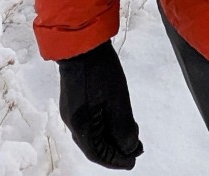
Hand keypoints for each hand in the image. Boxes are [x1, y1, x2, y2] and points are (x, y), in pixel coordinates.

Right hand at [58, 40, 143, 168]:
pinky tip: (116, 126)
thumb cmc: (100, 71)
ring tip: (131, 140)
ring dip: (111, 141)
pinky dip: (104, 131)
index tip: (132, 162)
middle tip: (136, 152)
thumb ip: (123, 128)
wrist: (82, 45)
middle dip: (115, 152)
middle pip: (94, 147)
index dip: (116, 161)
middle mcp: (73, 122)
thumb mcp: (118, 101)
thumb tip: (129, 148)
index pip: (98, 154)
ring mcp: (72, 112)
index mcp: (81, 125)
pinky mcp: (75, 102)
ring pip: (92, 136)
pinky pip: (90, 125)